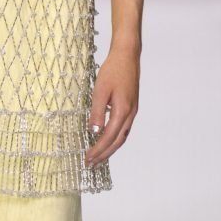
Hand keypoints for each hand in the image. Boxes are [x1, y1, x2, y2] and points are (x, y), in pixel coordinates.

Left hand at [85, 45, 139, 165]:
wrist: (127, 56)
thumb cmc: (113, 70)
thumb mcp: (101, 90)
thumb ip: (97, 112)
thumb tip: (93, 131)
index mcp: (123, 111)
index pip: (108, 138)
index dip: (98, 150)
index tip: (87, 159)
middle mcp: (130, 114)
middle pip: (117, 142)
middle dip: (104, 155)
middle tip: (91, 164)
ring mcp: (132, 111)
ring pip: (122, 137)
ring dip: (110, 148)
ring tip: (98, 156)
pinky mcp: (131, 107)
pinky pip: (123, 129)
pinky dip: (114, 139)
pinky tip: (106, 139)